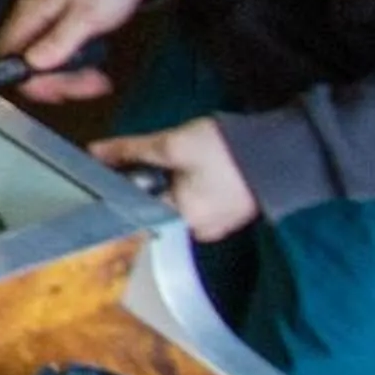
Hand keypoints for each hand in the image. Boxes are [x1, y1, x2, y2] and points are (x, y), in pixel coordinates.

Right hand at [0, 0, 153, 103]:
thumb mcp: (88, 14)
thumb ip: (59, 39)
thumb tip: (33, 65)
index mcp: (31, 13)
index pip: (7, 55)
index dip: (26, 78)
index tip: (57, 89)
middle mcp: (32, 20)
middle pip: (26, 65)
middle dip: (56, 82)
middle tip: (88, 85)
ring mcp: (46, 25)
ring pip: (44, 66)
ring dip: (69, 80)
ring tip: (97, 80)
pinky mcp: (61, 30)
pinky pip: (58, 59)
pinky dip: (76, 71)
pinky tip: (95, 72)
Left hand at [91, 118, 259, 240]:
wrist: (280, 148)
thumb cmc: (225, 150)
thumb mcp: (171, 144)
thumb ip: (130, 150)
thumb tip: (94, 152)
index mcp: (182, 219)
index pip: (136, 211)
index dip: (120, 191)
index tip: (109, 172)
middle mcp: (199, 231)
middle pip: (157, 209)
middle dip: (147, 186)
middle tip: (145, 161)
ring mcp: (217, 225)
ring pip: (177, 205)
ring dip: (168, 185)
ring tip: (171, 162)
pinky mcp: (229, 213)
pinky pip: (198, 203)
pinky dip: (189, 188)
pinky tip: (194, 169)